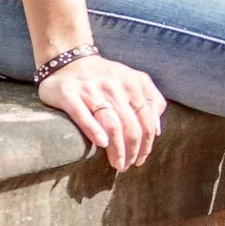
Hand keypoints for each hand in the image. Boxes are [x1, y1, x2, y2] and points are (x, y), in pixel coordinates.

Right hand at [36, 54, 166, 170]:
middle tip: (126, 166)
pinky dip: (93, 130)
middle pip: (131, 126)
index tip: (140, 159)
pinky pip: (82, 114)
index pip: (146, 121)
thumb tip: (156, 130)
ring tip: (117, 164)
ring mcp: (91, 89)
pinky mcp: (68, 94)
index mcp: (132, 84)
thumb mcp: (133, 80)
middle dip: (132, 151)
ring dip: (117, 149)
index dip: (146, 145)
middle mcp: (114, 86)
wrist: (68, 59)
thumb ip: (150, 99)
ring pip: (111, 124)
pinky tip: (101, 144)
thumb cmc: (105, 77)